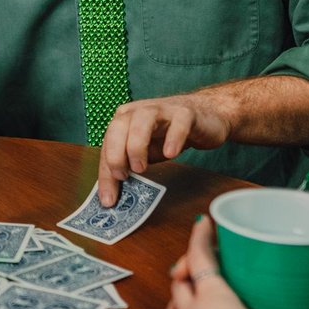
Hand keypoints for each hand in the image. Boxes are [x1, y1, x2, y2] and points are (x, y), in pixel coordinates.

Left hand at [98, 93, 230, 205]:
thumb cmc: (168, 135)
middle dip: (115, 154)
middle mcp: (139, 111)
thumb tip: (112, 196)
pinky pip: (177, 123)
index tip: (108, 199)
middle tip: (123, 177)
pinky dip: (172, 138)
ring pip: (143, 120)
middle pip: (118, 127)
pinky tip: (170, 154)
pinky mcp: (185, 114)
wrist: (204, 117)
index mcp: (124, 120)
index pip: (107, 144)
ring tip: (141, 168)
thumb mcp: (144, 153)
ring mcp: (162, 109)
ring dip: (137, 145)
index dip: (105, 172)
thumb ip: (128, 167)